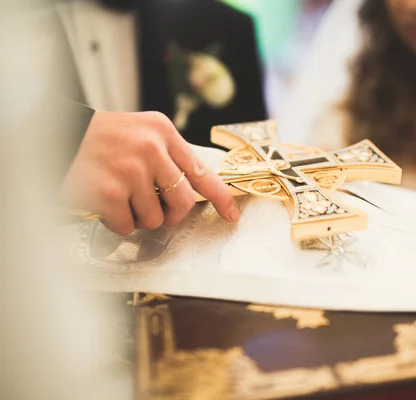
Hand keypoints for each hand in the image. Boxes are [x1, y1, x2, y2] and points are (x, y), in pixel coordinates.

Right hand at [61, 110, 239, 234]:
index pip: (202, 171)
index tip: (232, 215)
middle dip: (172, 214)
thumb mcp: (142, 132)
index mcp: (163, 132)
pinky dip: (117, 222)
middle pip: (183, 202)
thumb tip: (193, 191)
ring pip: (155, 218)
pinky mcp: (109, 192)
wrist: (57, 134)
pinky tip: (104, 203)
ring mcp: (131, 171)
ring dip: (139, 216)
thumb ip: (168, 155)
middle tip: (157, 211)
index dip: (220, 197)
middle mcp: (151, 149)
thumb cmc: (103, 138)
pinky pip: (127, 226)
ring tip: (120, 197)